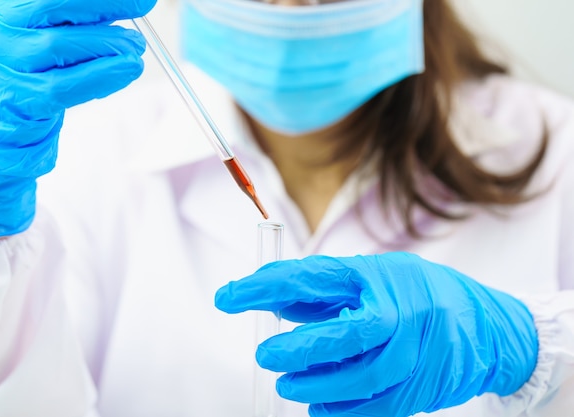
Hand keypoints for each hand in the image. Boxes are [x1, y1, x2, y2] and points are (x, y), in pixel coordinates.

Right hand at [0, 0, 154, 237]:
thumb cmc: (27, 81)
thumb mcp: (41, 42)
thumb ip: (73, 23)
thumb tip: (124, 7)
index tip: (139, 0)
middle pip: (53, 7)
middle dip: (106, 9)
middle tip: (141, 19)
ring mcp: (0, 67)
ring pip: (59, 46)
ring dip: (108, 46)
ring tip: (136, 52)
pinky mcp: (15, 101)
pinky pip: (63, 86)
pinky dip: (100, 77)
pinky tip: (125, 73)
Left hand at [215, 252, 537, 416]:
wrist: (485, 327)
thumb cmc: (418, 293)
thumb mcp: (372, 277)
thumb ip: (324, 292)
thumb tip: (272, 301)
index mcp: (375, 277)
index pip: (308, 278)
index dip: (262, 287)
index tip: (227, 297)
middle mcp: (396, 314)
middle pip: (339, 336)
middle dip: (295, 349)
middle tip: (265, 356)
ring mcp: (412, 354)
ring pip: (357, 380)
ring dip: (314, 386)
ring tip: (289, 384)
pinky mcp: (419, 389)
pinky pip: (373, 408)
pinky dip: (339, 412)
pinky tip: (318, 405)